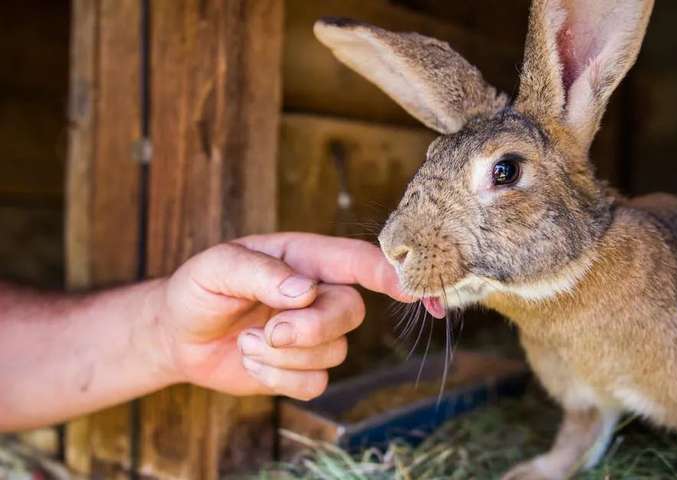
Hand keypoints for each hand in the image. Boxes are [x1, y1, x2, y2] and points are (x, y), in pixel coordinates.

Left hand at [153, 233, 408, 399]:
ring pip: (333, 352)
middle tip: (271, 331)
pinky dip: (279, 378)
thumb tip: (305, 291)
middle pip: (351, 312)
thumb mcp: (217, 267)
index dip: (389, 272)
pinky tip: (253, 360)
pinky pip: (316, 383)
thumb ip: (260, 272)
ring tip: (247, 340)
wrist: (179, 335)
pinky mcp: (302, 369)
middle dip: (312, 328)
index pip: (357, 260)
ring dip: (282, 355)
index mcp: (304, 259)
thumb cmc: (199, 290)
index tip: (411, 287)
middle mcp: (318, 294)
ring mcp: (313, 333)